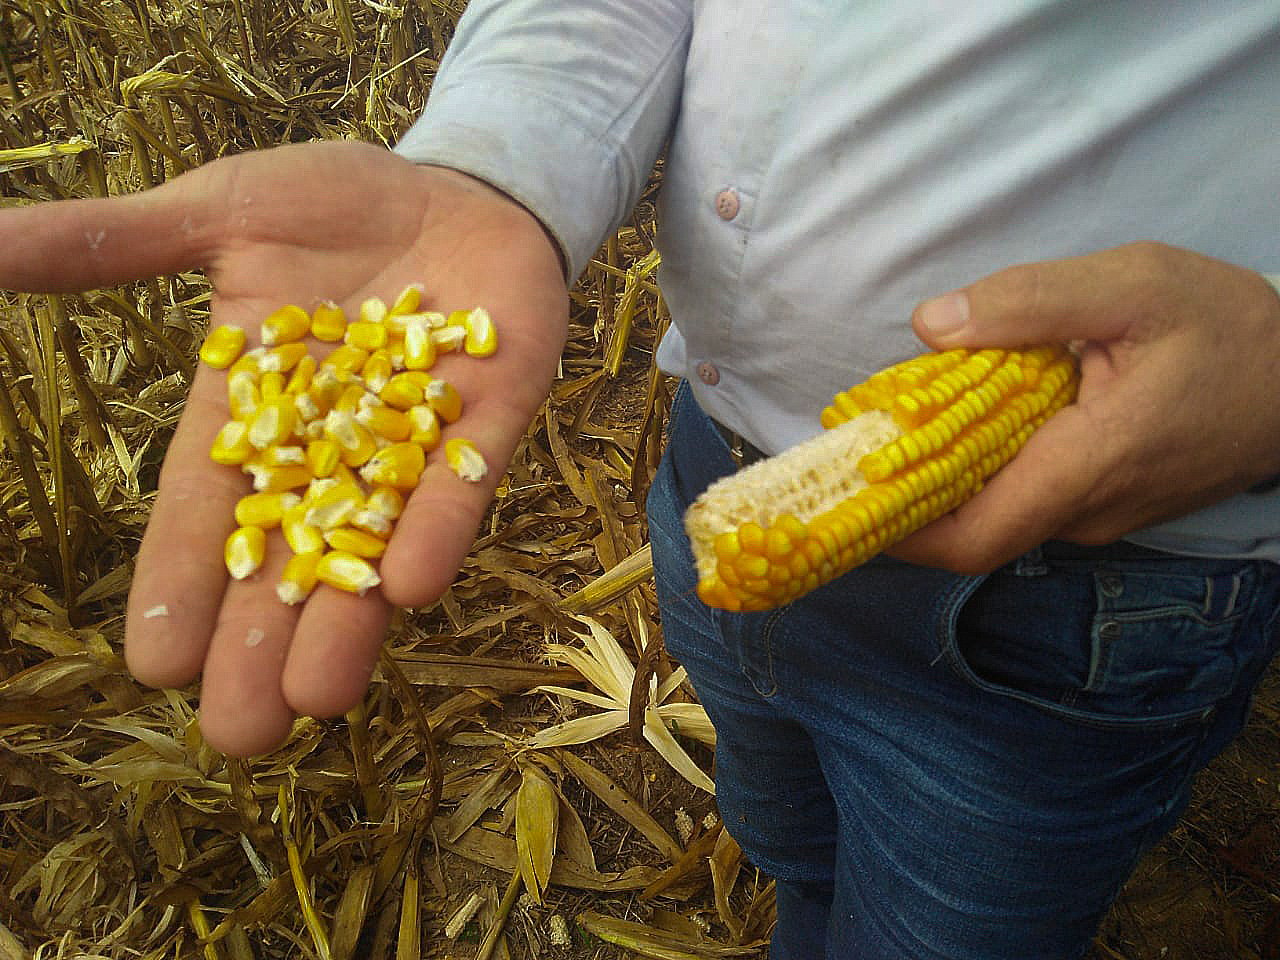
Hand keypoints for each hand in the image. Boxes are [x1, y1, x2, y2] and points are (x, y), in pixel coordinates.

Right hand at [0, 141, 567, 754]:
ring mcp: (416, 438)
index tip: (153, 664)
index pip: (207, 510)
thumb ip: (113, 243)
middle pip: (289, 557)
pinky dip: (438, 529)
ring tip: (315, 700)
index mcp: (258, 410)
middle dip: (262, 641)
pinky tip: (410, 589)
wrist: (457, 185)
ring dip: (349, 622)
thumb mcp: (218, 214)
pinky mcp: (490, 415)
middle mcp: (334, 446)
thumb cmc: (336, 205)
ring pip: (375, 544)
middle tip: (239, 734)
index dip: (181, 582)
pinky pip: (463, 482)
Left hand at [893, 241, 1279, 573]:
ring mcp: (1098, 515)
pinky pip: (1027, 497)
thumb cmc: (1229, 328)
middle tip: (858, 437)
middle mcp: (1087, 510)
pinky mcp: (1105, 505)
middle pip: (971, 525)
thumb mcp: (1134, 285)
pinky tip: (965, 419)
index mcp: (1090, 465)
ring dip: (945, 472)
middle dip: (908, 489)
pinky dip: (984, 466)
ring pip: (997, 510)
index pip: (974, 536)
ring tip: (901, 417)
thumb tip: (929, 325)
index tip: (845, 493)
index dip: (899, 528)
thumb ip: (1028, 302)